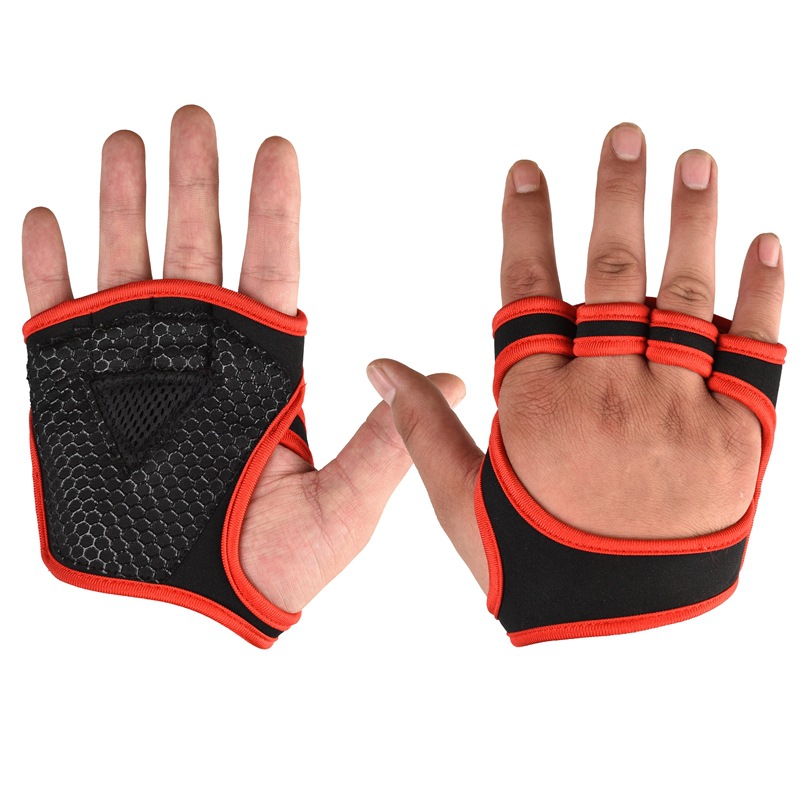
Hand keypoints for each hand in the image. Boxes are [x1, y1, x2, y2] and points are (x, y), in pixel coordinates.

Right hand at [22, 104, 463, 613]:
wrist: (199, 612)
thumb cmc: (275, 566)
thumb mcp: (344, 506)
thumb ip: (387, 442)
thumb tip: (455, 380)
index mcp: (263, 368)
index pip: (271, 268)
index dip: (273, 208)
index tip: (276, 147)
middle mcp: (201, 352)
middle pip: (198, 246)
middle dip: (195, 181)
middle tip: (196, 117)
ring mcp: (138, 366)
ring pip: (129, 263)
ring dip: (126, 201)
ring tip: (128, 141)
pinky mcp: (79, 392)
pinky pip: (59, 314)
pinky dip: (50, 266)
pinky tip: (50, 216)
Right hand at [367, 123, 784, 592]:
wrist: (621, 640)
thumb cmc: (533, 564)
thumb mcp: (460, 502)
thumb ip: (421, 426)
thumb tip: (378, 362)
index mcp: (537, 401)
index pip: (528, 287)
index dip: (526, 223)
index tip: (528, 170)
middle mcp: (607, 389)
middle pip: (610, 271)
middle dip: (616, 194)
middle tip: (624, 134)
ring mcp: (678, 408)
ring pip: (685, 294)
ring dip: (690, 219)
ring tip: (692, 158)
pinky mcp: (738, 438)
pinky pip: (755, 351)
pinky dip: (765, 294)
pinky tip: (767, 243)